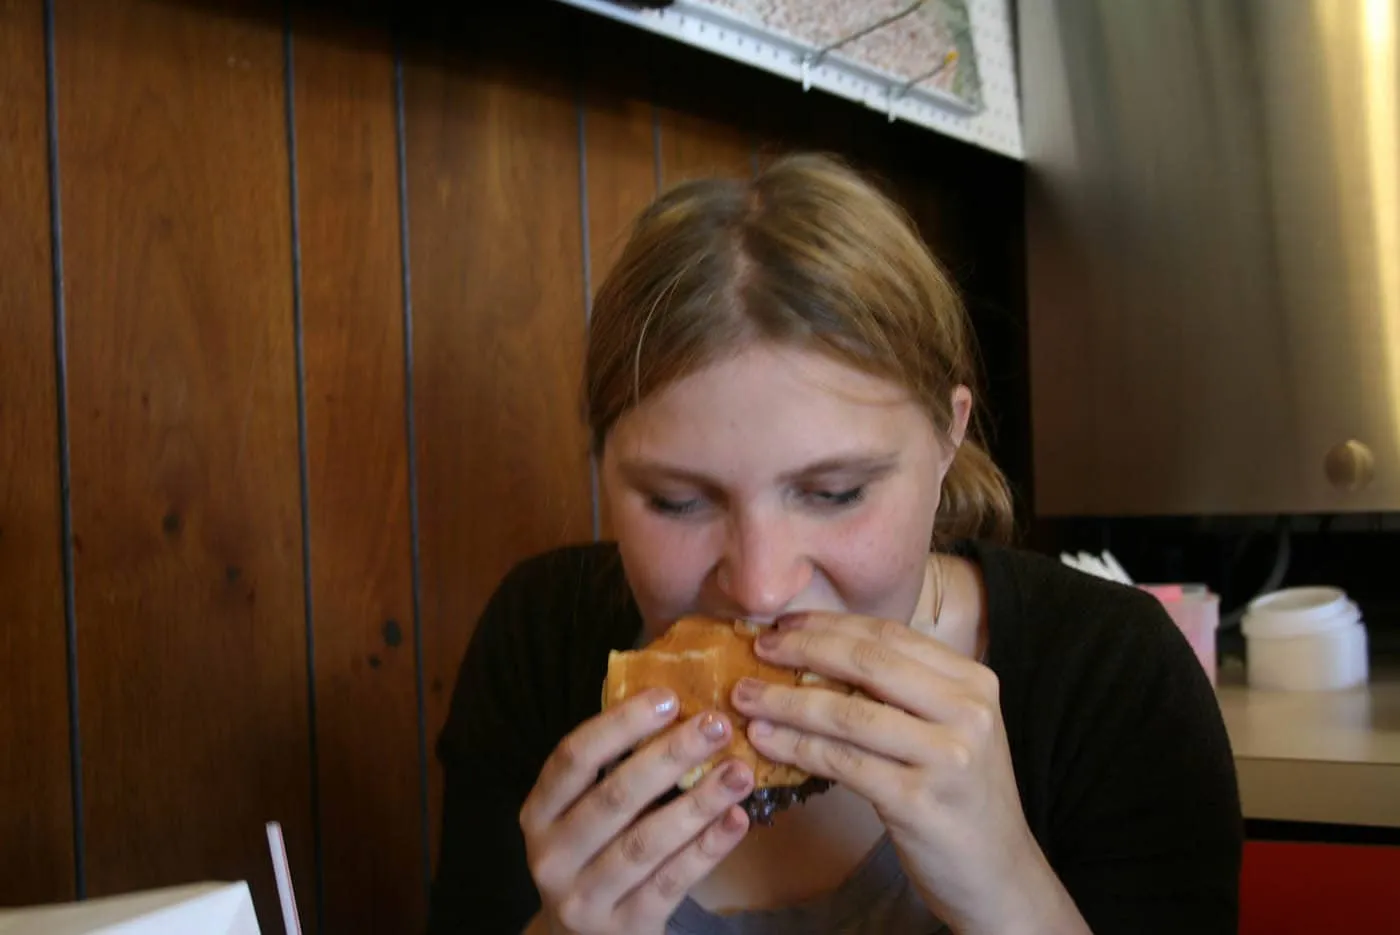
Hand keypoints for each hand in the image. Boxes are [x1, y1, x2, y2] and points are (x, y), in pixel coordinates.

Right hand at [519, 688, 754, 934]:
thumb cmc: (594, 856)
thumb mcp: (583, 815)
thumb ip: (615, 771)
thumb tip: (679, 709)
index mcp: (538, 813)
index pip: (573, 758)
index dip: (620, 724)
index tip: (668, 697)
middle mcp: (552, 856)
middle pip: (614, 797)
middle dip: (670, 757)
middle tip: (716, 726)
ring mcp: (585, 898)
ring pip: (646, 842)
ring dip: (699, 803)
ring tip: (739, 772)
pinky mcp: (624, 929)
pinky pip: (671, 882)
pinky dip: (707, 849)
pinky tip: (737, 819)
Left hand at [732, 612, 1089, 934]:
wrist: (997, 873)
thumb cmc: (958, 794)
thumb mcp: (948, 728)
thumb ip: (903, 690)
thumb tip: (817, 652)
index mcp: (974, 680)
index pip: (890, 635)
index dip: (829, 624)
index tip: (783, 622)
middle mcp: (968, 711)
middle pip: (868, 663)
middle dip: (803, 650)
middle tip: (757, 647)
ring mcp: (948, 756)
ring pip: (848, 713)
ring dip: (787, 701)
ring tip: (745, 696)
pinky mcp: (919, 800)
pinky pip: (842, 763)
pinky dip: (796, 747)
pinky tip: (765, 740)